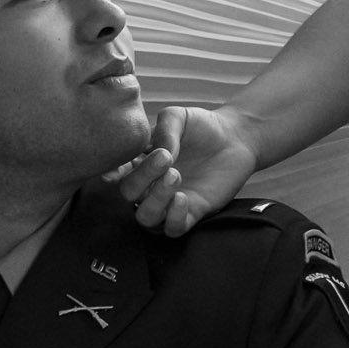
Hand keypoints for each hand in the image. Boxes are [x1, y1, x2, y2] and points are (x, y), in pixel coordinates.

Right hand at [107, 104, 259, 234]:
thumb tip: (159, 153)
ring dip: (155, 200)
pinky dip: (172, 218)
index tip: (115, 172)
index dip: (112, 174)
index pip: (118, 173)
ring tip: (175, 176)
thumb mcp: (178, 117)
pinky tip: (182, 197)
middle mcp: (151, 185)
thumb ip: (164, 130)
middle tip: (166, 160)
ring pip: (146, 218)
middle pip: (129, 194)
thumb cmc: (203, 126)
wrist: (236, 138)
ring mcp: (170, 202)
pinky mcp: (192, 213)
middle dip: (142, 178)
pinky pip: (172, 229)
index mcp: (141, 162)